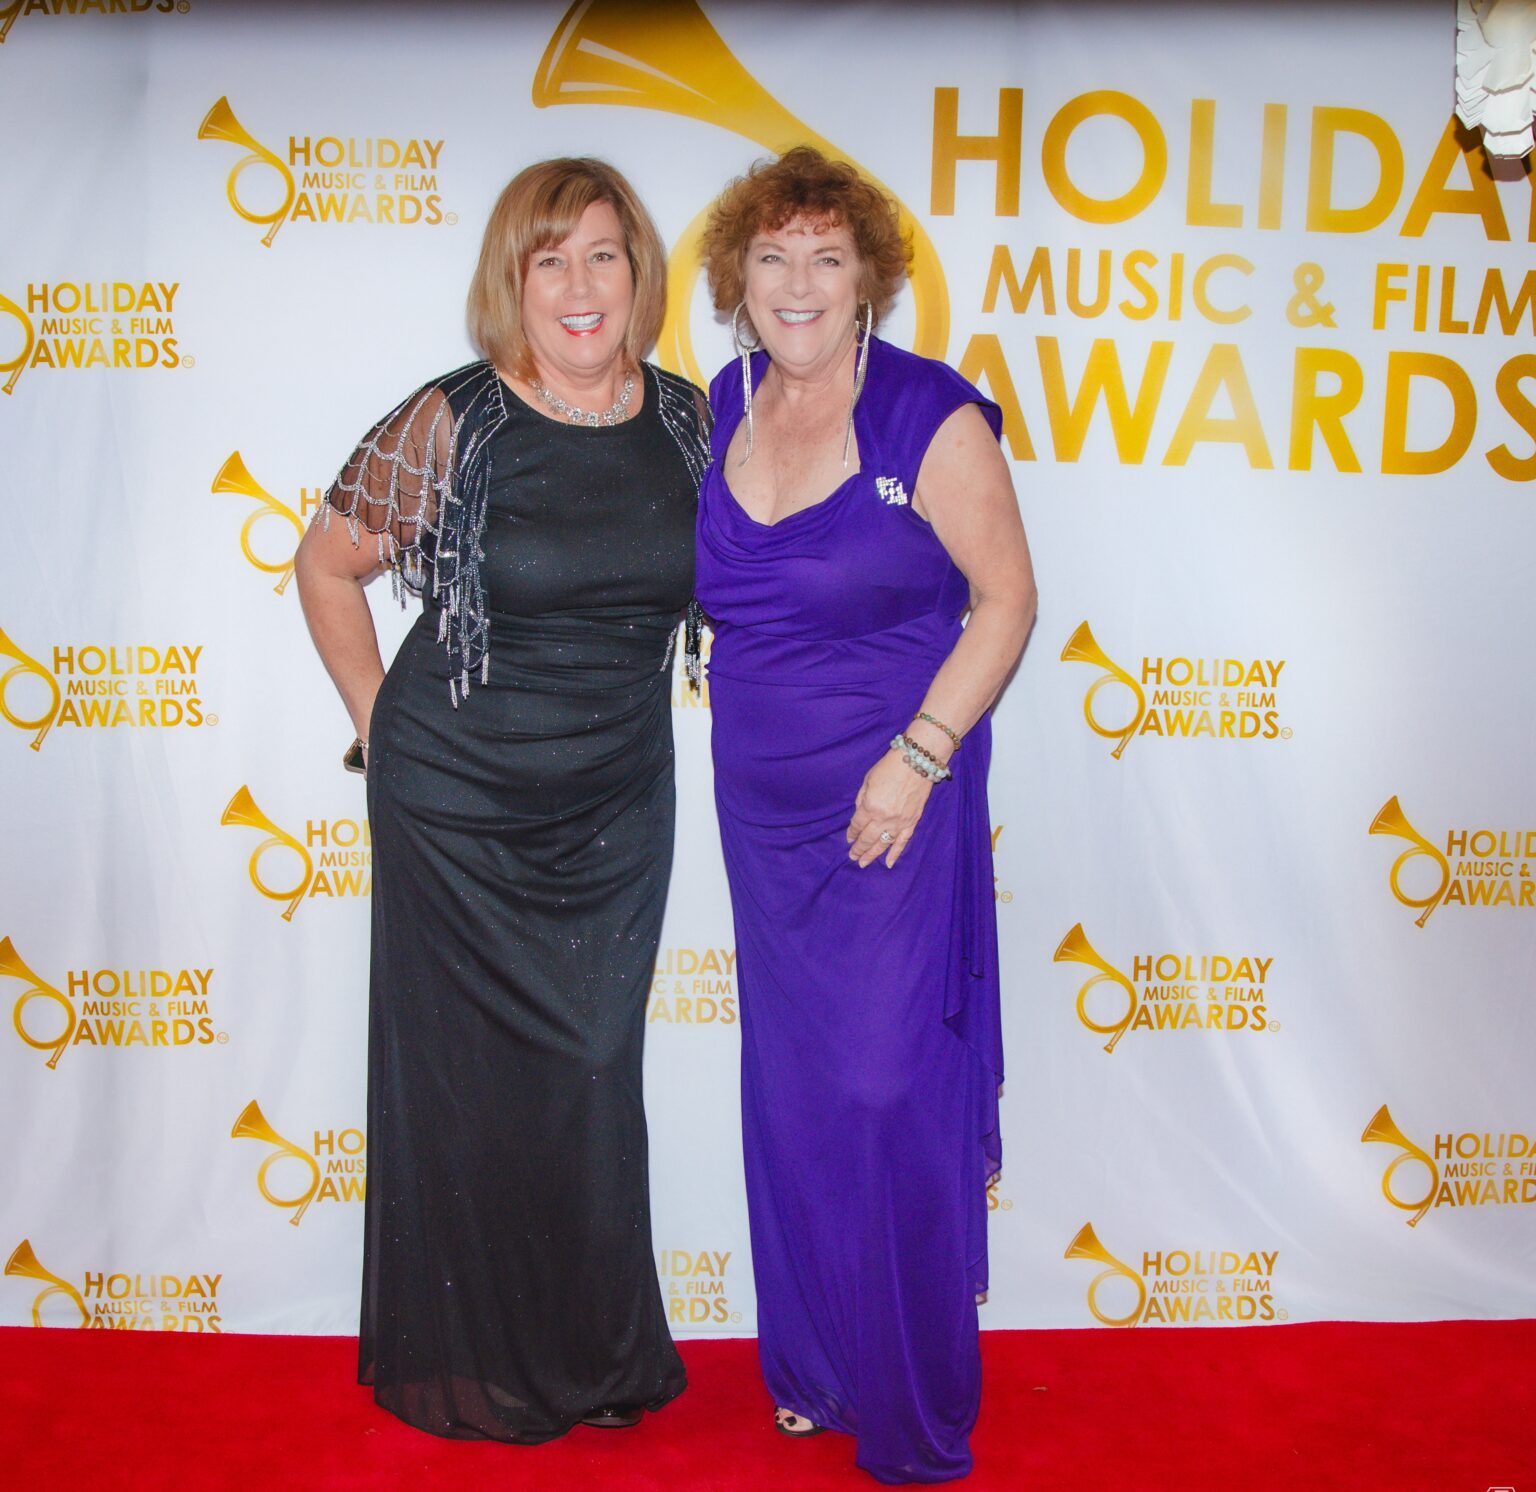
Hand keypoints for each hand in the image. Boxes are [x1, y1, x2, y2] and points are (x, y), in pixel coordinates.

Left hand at [845, 750, 933, 868]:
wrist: (918, 762)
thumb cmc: (890, 767)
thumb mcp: (868, 780)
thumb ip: (862, 799)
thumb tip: (859, 814)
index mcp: (870, 806)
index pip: (857, 825)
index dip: (851, 833)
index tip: (849, 838)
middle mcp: (884, 818)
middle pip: (868, 838)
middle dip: (858, 848)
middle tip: (853, 856)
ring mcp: (899, 822)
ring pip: (883, 844)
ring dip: (872, 855)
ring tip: (863, 863)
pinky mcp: (912, 822)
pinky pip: (902, 842)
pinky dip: (895, 854)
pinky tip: (887, 863)